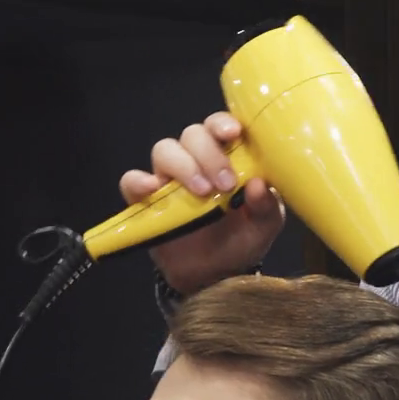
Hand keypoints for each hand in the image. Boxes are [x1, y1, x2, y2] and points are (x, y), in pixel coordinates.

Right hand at [118, 110, 285, 295]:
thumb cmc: (241, 239)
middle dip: (209, 154)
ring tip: (202, 193)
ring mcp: (169, 179)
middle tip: (225, 184)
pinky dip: (138, 181)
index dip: (223, 123)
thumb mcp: (264, 226)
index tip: (234, 133)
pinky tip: (152, 189)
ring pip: (165, 150)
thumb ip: (267, 207)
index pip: (221, 126)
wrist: (213, 275)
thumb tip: (260, 185)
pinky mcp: (145, 200)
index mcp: (227, 156)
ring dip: (183, 166)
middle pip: (193, 134)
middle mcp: (196, 160)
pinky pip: (131, 181)